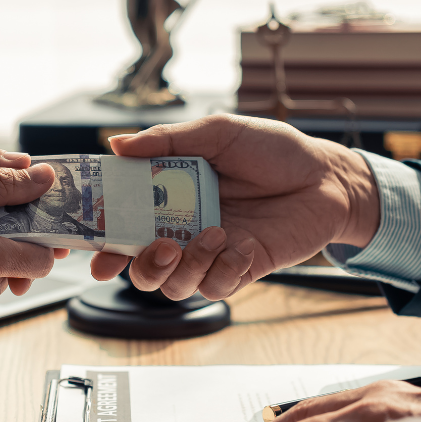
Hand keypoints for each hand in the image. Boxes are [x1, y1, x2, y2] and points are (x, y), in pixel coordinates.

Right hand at [90, 114, 379, 299]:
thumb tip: (116, 144)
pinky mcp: (243, 268)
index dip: (104, 242)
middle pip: (143, 267)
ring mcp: (213, 252)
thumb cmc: (273, 150)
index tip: (93, 251)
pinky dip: (222, 274)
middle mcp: (186, 229)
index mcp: (171, 197)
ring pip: (176, 286)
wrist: (327, 175)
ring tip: (213, 235)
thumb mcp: (218, 133)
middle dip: (140, 268)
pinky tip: (240, 250)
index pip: (126, 224)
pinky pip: (217, 288)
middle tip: (158, 248)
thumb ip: (168, 140)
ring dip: (186, 268)